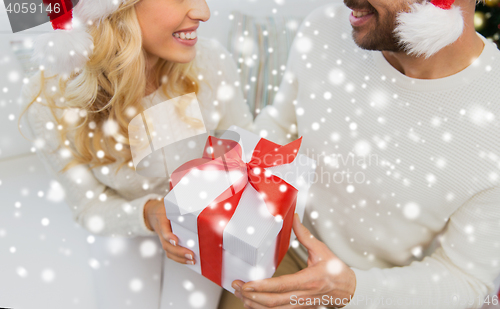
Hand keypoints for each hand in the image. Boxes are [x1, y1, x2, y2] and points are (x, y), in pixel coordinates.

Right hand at [144, 198, 195, 264]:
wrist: (153, 213)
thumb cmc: (166, 207)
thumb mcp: (171, 202)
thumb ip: (182, 203)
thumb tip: (199, 202)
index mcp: (162, 218)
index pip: (163, 228)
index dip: (168, 236)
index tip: (175, 241)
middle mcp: (161, 230)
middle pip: (166, 244)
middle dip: (179, 251)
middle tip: (191, 254)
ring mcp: (162, 238)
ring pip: (168, 251)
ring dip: (180, 258)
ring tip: (192, 260)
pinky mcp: (166, 243)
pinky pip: (170, 253)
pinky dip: (180, 259)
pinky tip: (189, 261)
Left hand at [231, 213, 355, 308]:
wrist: (349, 290)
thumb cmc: (336, 270)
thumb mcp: (322, 250)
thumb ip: (305, 235)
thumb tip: (295, 218)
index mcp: (309, 279)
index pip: (282, 285)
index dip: (262, 287)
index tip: (247, 284)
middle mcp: (303, 295)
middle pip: (273, 301)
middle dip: (252, 296)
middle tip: (237, 287)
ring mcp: (300, 304)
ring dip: (254, 304)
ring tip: (240, 295)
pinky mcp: (298, 308)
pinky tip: (252, 302)